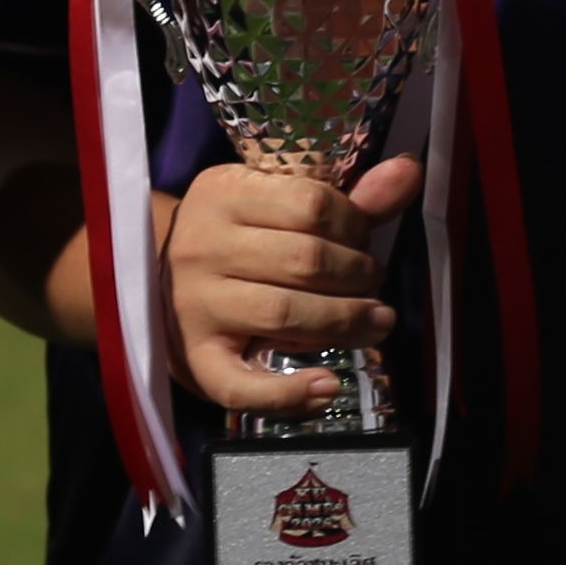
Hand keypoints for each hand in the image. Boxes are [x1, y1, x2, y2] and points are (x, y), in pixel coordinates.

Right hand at [166, 151, 415, 414]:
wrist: (156, 283)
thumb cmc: (236, 239)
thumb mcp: (278, 205)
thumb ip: (348, 196)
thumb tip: (409, 171)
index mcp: (224, 192)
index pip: (312, 204)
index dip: (355, 225)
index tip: (363, 238)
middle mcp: (202, 246)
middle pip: (305, 260)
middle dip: (359, 274)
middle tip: (374, 283)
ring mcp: (195, 305)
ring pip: (285, 314)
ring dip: (346, 322)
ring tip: (376, 322)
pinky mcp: (195, 358)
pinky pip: (241, 385)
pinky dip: (289, 393)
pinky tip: (328, 386)